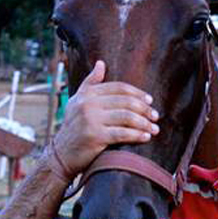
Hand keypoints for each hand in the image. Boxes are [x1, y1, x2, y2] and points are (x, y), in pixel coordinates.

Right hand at [48, 60, 159, 177]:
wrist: (61, 155)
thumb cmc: (73, 128)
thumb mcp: (77, 102)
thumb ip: (90, 83)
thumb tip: (101, 63)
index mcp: (87, 94)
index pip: (119, 88)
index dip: (137, 93)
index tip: (150, 100)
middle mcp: (87, 104)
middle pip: (125, 102)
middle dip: (144, 109)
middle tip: (155, 116)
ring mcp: (90, 120)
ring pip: (126, 117)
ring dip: (144, 123)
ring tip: (154, 128)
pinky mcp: (94, 136)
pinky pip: (122, 134)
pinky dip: (137, 135)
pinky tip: (146, 137)